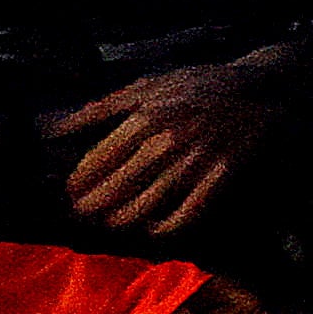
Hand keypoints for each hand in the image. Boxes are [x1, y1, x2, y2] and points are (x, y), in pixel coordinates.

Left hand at [51, 46, 298, 236]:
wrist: (256, 87)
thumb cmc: (196, 84)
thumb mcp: (147, 85)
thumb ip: (101, 108)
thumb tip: (56, 128)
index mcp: (146, 116)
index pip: (100, 158)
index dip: (79, 180)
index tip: (69, 191)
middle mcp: (167, 141)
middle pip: (118, 185)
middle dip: (93, 204)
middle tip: (81, 213)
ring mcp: (194, 160)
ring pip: (148, 203)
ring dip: (123, 218)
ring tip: (110, 222)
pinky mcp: (220, 174)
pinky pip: (188, 211)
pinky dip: (167, 226)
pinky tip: (153, 229)